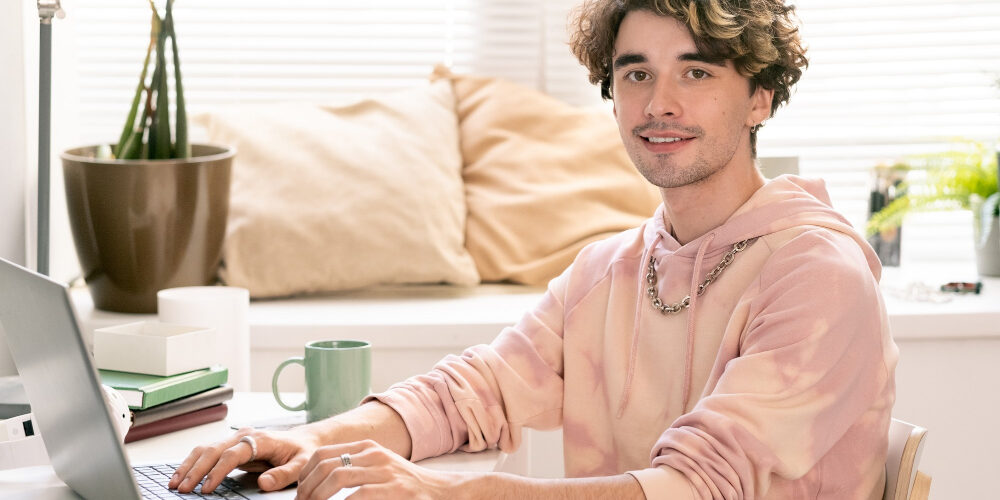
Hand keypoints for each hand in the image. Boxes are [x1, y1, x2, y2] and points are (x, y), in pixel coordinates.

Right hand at [168, 426, 322, 493]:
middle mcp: (244, 436)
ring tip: (175, 483)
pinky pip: (207, 453)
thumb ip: (284, 474)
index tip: (206, 488)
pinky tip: (182, 475)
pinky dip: (192, 463)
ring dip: (188, 466)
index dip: (217, 471)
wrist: (304, 440)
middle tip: (182, 488)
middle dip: (195, 470)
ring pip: (205, 449)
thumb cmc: (302, 451)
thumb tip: (263, 483)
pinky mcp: (231, 446)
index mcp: (260, 439)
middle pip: (213, 450)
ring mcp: (235, 440)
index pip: (232, 454)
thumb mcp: (301, 464)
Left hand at [296, 439, 459, 499]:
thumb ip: (354, 469)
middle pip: (326, 465)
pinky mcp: (394, 490)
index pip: (323, 454)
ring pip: (338, 477)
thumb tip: (319, 483)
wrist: (441, 491)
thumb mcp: (379, 468)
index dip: (305, 475)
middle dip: (307, 488)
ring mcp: (385, 472)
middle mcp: (374, 456)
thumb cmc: (406, 485)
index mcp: (367, 448)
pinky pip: (358, 495)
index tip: (300, 492)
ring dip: (318, 496)